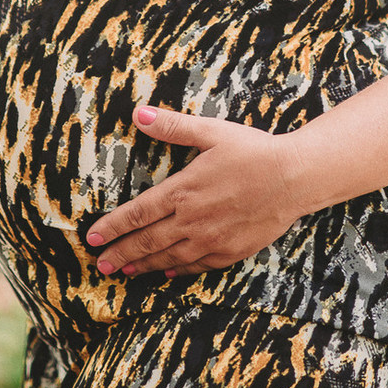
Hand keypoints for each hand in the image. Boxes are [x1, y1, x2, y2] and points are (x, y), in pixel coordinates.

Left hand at [86, 104, 306, 277]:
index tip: (92, 237)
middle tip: (99, 264)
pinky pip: (197, 266)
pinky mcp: (231, 251)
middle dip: (120, 253)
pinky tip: (167, 273)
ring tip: (124, 271)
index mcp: (183, 191)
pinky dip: (178, 270)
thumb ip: (172, 126)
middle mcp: (193, 220)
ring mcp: (212, 239)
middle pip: (148, 241)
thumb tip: (138, 113)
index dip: (113, 226)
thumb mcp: (210, 132)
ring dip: (143, 265)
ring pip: (169, 258)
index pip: (138, 213)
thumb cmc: (253, 151)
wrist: (295, 178)